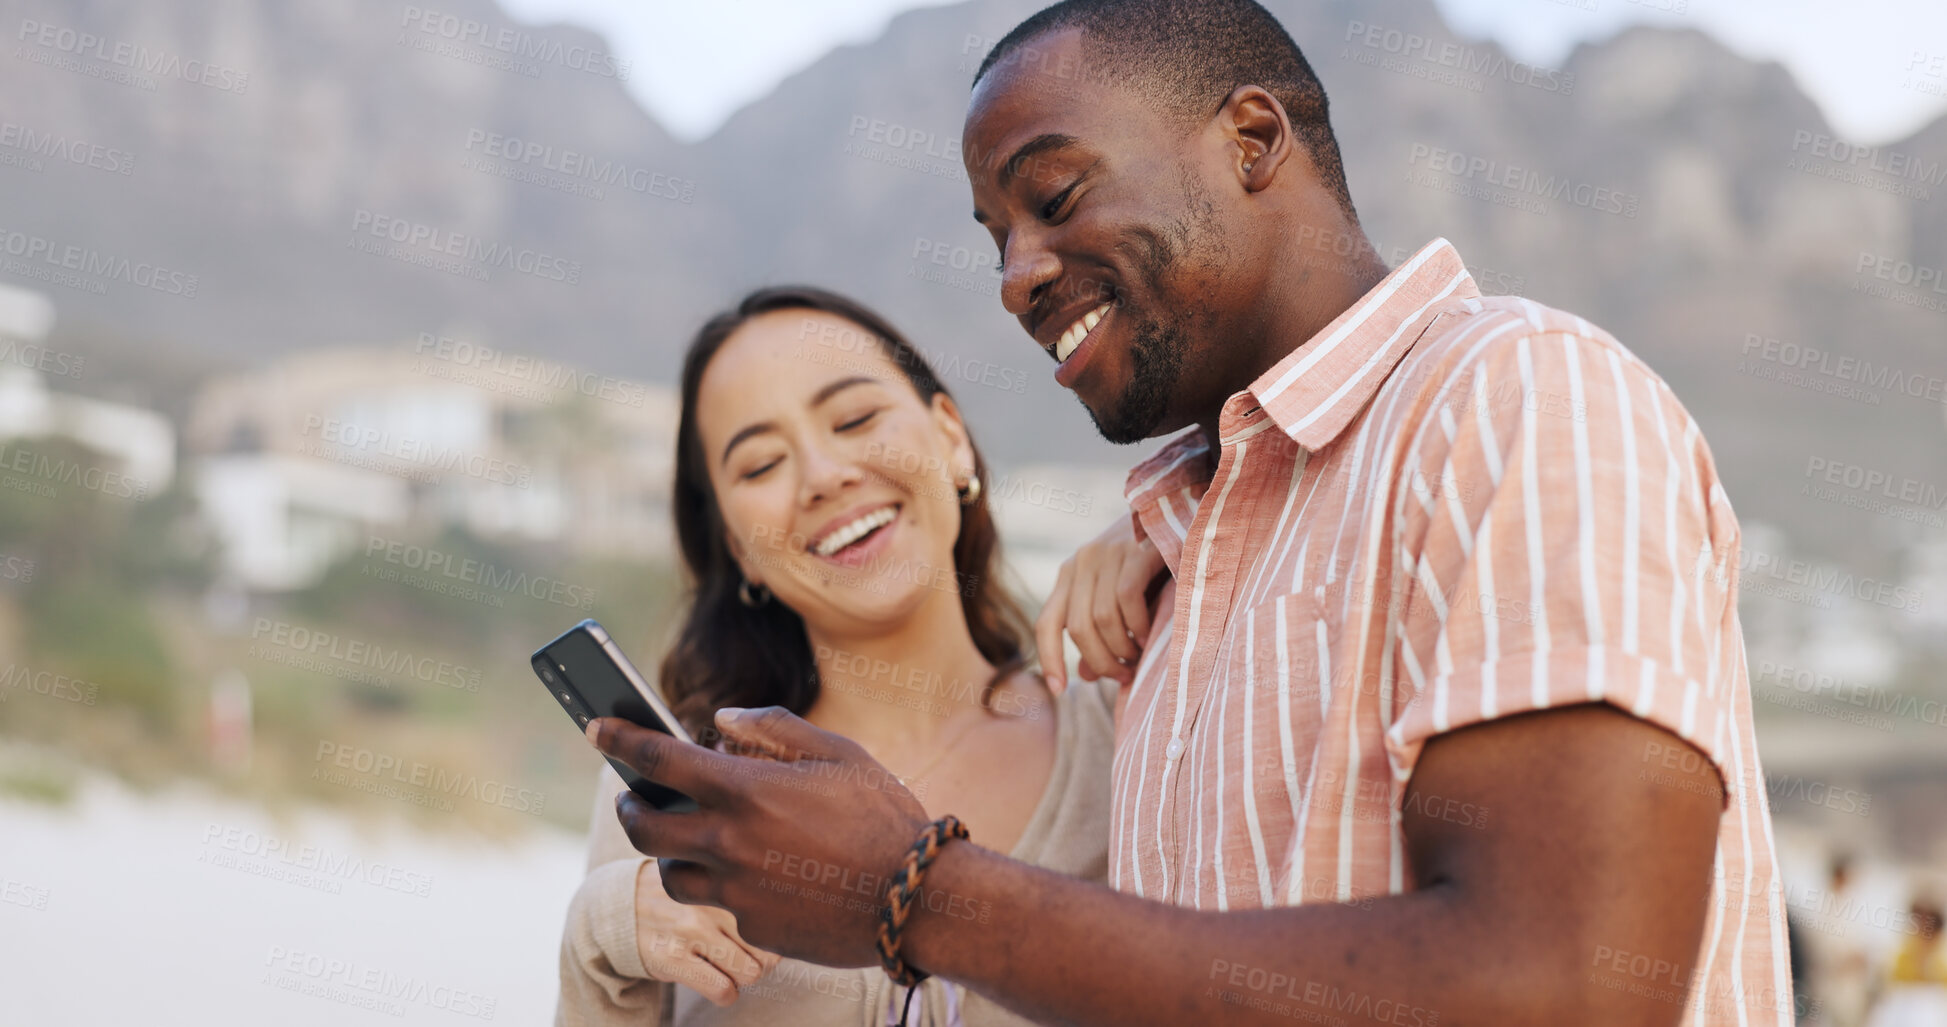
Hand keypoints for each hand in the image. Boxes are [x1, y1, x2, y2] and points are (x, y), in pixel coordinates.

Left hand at [587, 708, 931, 968]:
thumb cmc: (882, 815)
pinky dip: (728, 884)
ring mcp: (738, 892)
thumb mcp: (838, 752)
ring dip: (673, 853)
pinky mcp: (753, 927)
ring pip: (674, 875)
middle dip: (629, 807)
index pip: (659, 760)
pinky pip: (723, 903)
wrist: (916, 899)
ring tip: (692, 838)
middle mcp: (730, 843)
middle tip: (633, 797)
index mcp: (747, 791)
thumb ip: (773, 729)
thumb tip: (721, 719)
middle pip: (645, 828)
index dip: (620, 739)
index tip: (595, 728)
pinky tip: (760, 873)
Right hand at [634, 858, 778, 1005]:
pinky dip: (725, 992)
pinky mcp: (672, 959)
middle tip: (744, 954)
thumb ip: (744, 891)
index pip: (777, 913)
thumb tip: (791, 923)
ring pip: (750, 972)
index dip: (777, 933)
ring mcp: (691, 931)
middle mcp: (711, 902)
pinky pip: (723, 990)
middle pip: (770, 948)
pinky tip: (713, 980)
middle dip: (763, 960)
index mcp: (725, 879)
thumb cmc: (679, 896)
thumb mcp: (710, 880)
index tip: (765, 935)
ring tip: (727, 966)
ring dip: (743, 977)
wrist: (618, 906)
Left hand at [1035, 514, 1165, 692]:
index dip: (1049, 659)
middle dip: (1101, 661)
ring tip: (1138, 659)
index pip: (1046, 622)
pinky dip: (1137, 626)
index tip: (1059, 690)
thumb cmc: (1152, 569)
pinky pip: (1126, 599)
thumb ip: (1101, 635)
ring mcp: (1108, 553)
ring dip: (1122, 649)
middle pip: (1078, 628)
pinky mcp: (1136, 550)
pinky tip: (1148, 636)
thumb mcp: (1119, 602)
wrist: (1182, 517)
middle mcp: (1082, 561)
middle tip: (1123, 675)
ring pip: (1102, 618)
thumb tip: (1084, 676)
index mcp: (1069, 574)